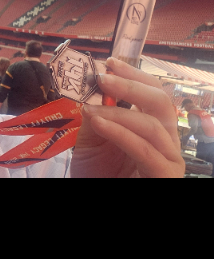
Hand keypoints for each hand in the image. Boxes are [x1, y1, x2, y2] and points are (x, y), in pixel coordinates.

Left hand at [70, 57, 184, 177]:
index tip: (109, 62)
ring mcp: (168, 159)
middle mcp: (164, 140)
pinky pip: (146, 150)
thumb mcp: (89, 140)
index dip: (134, 75)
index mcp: (150, 127)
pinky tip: (99, 123)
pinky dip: (121, 132)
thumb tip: (91, 87)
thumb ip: (94, 115)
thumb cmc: (96, 175)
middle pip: (162, 102)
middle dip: (131, 86)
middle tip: (103, 79)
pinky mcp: (165, 175)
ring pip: (153, 124)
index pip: (152, 93)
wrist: (95, 196)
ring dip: (118, 112)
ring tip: (91, 111)